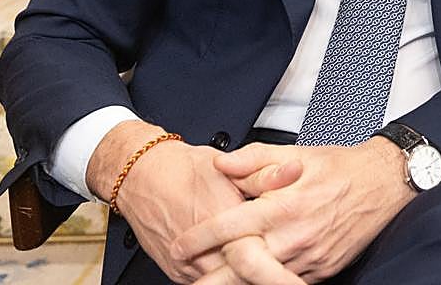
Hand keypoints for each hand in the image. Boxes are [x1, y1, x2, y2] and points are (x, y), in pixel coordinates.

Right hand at [85, 121, 298, 283]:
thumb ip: (266, 175)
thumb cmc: (185, 170)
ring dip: (247, 279)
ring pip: (227, 284)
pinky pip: (209, 283)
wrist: (142, 179)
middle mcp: (207, 255)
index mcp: (225, 228)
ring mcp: (192, 269)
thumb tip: (295, 171)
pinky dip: (228, 278)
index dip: (281, 278)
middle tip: (293, 280)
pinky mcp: (180, 275)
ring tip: (274, 273)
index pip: (259, 264)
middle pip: (244, 280)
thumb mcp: (230, 167)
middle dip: (270, 280)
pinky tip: (243, 270)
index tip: (298, 283)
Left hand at [172, 137, 416, 283]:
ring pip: (264, 281)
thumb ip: (254, 159)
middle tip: (190, 279)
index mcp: (283, 205)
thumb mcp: (296, 153)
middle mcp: (294, 236)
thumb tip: (220, 164)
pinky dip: (268, 283)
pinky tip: (254, 281)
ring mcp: (310, 258)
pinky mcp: (323, 270)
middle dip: (211, 278)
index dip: (199, 238)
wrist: (384, 184)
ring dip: (239, 283)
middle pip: (241, 267)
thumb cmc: (340, 168)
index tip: (179, 245)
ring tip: (213, 283)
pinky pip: (288, 283)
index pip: (230, 226)